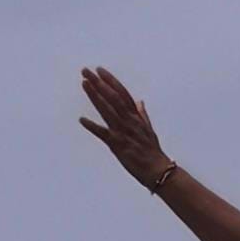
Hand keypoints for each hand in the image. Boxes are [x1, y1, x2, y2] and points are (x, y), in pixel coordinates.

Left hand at [77, 65, 171, 186]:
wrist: (157, 169)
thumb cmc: (153, 152)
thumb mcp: (148, 129)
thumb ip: (142, 114)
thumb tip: (139, 101)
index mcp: (136, 116)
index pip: (122, 93)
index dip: (110, 80)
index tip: (99, 70)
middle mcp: (129, 120)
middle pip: (112, 96)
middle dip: (99, 83)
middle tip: (85, 71)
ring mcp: (123, 131)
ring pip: (107, 109)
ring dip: (95, 96)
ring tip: (84, 84)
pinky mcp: (118, 145)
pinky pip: (103, 134)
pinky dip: (92, 127)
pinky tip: (82, 119)